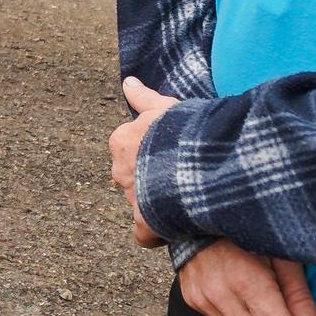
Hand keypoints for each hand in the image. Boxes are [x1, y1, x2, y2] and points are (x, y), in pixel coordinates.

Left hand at [110, 76, 179, 247]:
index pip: (128, 149)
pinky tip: (176, 228)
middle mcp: (119, 170)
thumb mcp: (166, 107)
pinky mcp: (144, 224)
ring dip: (156, 204)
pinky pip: (144, 234)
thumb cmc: (182, 130)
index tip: (171, 154)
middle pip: (132, 177)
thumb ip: (144, 97)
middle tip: (179, 177)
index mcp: (121, 141)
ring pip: (139, 204)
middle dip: (150, 179)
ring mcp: (130, 199)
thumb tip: (128, 82)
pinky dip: (157, 233)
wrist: (196, 164)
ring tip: (185, 199)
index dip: (151, 153)